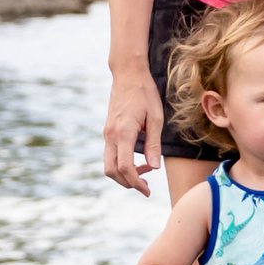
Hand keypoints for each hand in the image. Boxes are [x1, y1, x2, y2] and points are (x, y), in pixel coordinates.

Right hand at [104, 65, 162, 192]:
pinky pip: (110, 155)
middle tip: (146, 186)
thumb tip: (154, 168)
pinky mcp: (108, 131)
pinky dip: (121, 164)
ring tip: (144, 172)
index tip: (147, 190)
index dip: (135, 183)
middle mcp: (111, 135)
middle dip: (127, 183)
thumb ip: (154, 145)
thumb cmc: (145, 93)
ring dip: (123, 174)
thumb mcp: (156, 118)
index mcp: (123, 132)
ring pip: (108, 165)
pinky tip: (138, 161)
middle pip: (111, 171)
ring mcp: (107, 133)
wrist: (128, 74)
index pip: (125, 167)